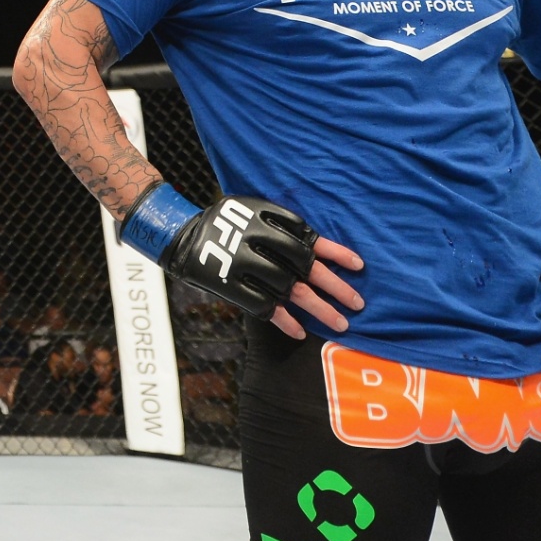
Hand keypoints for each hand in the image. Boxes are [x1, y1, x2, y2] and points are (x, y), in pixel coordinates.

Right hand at [125, 184, 363, 337]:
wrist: (181, 237)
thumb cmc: (224, 220)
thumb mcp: (252, 208)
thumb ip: (282, 223)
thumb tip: (318, 246)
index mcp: (267, 223)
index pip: (310, 240)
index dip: (336, 254)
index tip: (359, 266)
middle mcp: (260, 245)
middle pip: (307, 269)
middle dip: (335, 287)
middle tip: (358, 303)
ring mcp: (247, 268)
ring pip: (292, 292)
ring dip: (319, 309)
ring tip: (341, 324)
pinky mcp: (233, 287)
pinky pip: (264, 308)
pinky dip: (284, 320)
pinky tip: (301, 332)